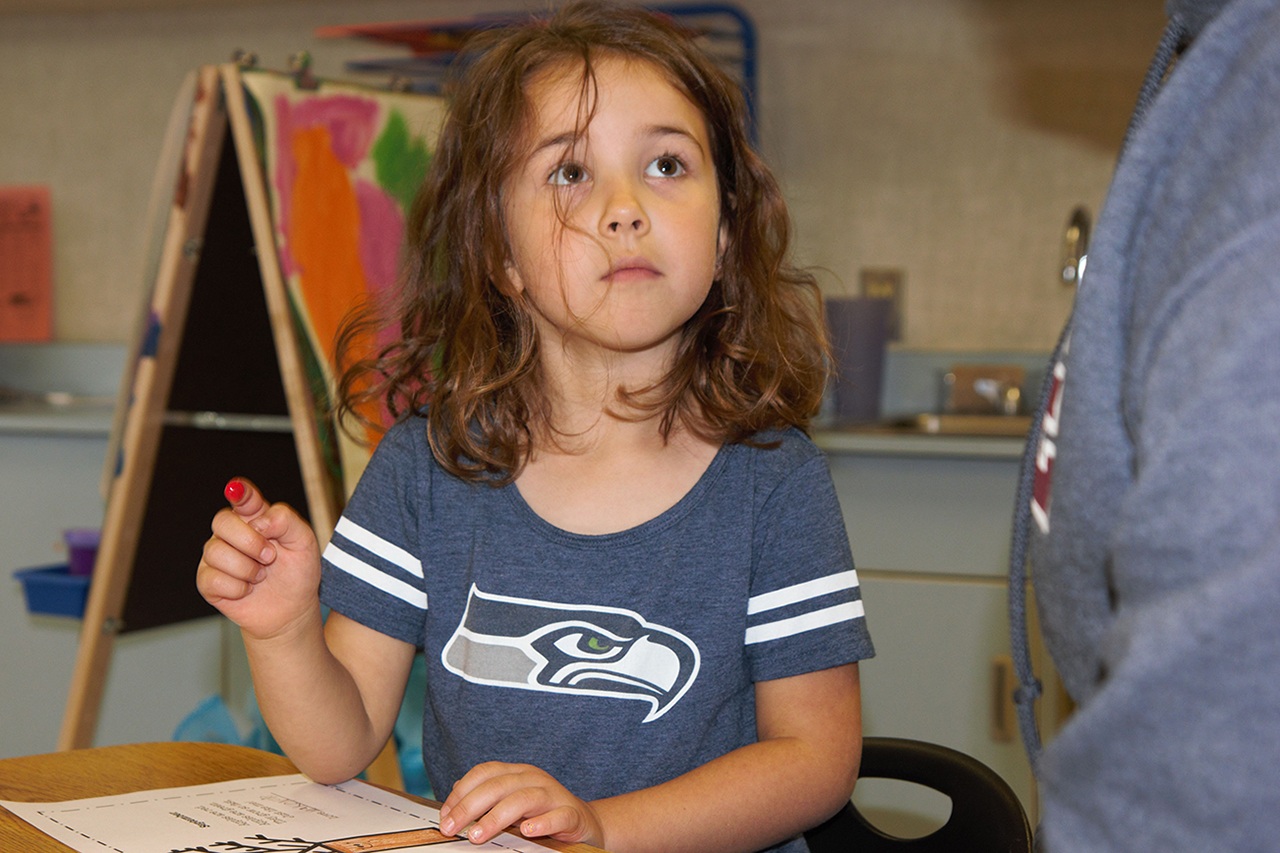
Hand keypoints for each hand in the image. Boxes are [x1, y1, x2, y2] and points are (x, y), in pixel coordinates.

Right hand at [196, 477, 321, 640]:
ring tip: (261, 576)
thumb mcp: (304, 543)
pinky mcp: (208, 581)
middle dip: (249, 541)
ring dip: (247, 569)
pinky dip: (237, 588)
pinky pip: (213, 578)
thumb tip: (259, 522)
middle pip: (222, 520)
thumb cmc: (297, 573)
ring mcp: (216, 556)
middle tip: (270, 557)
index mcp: (256, 518)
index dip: (238, 491)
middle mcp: (232, 533)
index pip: (243, 497)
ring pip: (216, 551)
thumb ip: (286, 521)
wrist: (291, 610)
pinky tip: (248, 590)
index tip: (237, 489)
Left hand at [438, 762, 603, 847]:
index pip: (484, 773)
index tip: (444, 815)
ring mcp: (554, 795)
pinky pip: (558, 816)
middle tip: (451, 827)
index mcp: (517, 773)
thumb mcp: (511, 803)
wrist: (586, 823)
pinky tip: (526, 831)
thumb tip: (453, 800)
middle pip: (498, 785)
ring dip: (497, 816)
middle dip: (469, 806)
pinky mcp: (572, 814)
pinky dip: (542, 823)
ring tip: (478, 835)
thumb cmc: (543, 814)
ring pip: (523, 798)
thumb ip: (487, 799)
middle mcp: (534, 779)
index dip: (461, 792)